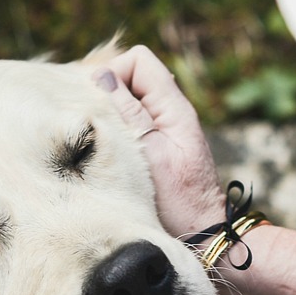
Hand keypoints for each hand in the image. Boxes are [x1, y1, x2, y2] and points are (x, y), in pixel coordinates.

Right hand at [93, 45, 224, 239]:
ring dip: (110, 109)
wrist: (203, 234)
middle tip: (92, 119)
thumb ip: (130, 113)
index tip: (96, 102)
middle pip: (132, 75)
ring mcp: (165, 128)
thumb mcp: (150, 155)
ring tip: (98, 135)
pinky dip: (116, 125)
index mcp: (174, 108)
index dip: (113, 73)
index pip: (139, 61)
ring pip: (129, 98)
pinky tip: (107, 147)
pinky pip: (132, 120)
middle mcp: (171, 112)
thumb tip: (104, 76)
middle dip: (107, 89)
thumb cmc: (178, 202)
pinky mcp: (158, 145)